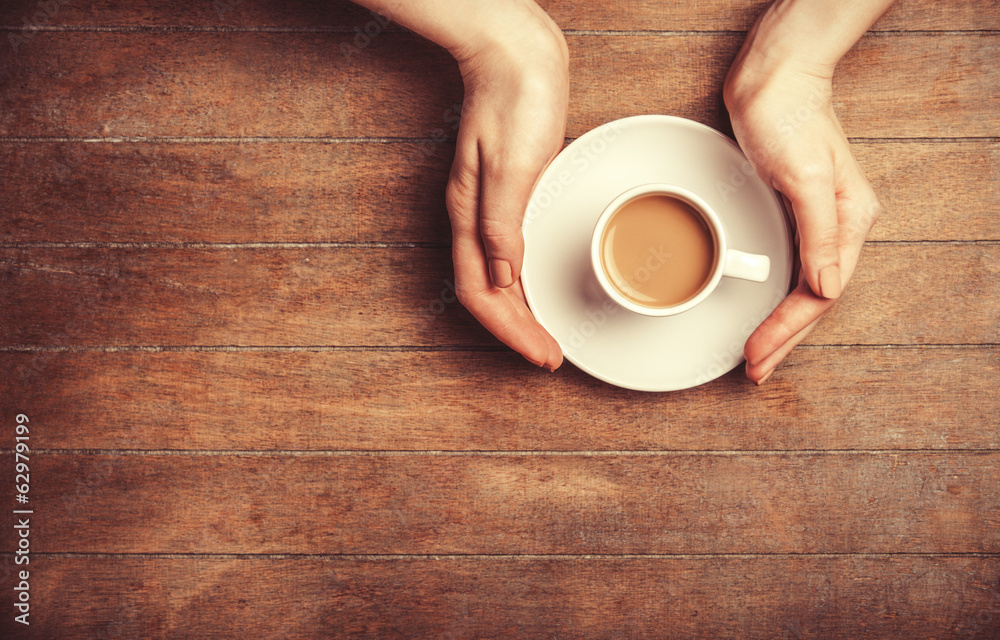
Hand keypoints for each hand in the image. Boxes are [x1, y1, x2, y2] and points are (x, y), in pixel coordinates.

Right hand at [445, 15, 567, 370]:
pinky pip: (509, 254)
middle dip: (516, 332)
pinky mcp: (508, 195)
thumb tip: (504, 276)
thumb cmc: (515, 99)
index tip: (540, 353)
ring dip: (521, 313)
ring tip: (546, 336)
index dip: (510, 330)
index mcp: (470, 214)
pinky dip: (524, 282)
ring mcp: (488, 207)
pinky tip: (539, 289)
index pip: (481, 293)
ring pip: (497, 278)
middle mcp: (474, 217)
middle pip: (487, 294)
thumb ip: (503, 223)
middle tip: (549, 357)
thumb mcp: (512, 163)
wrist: (515, 52)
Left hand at [725, 60, 881, 384]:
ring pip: (802, 289)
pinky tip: (765, 311)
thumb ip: (820, 232)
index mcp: (849, 221)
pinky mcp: (795, 212)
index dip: (787, 329)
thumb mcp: (806, 174)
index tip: (757, 353)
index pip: (819, 294)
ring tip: (759, 355)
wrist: (773, 78)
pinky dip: (776, 297)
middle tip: (755, 371)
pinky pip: (790, 269)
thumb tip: (827, 285)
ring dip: (781, 325)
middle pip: (812, 300)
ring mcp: (817, 221)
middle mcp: (838, 226)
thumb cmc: (788, 117)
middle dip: (784, 339)